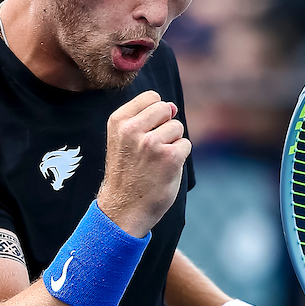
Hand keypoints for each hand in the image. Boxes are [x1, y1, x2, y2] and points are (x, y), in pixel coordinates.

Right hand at [97, 90, 190, 236]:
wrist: (123, 208)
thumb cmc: (127, 172)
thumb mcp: (124, 138)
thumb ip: (145, 118)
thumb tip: (172, 106)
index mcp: (118, 121)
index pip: (151, 97)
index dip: (156, 114)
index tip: (145, 132)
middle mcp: (133, 129)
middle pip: (166, 109)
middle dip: (165, 125)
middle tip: (152, 149)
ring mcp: (151, 143)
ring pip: (177, 128)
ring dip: (172, 143)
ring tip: (156, 161)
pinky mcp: (169, 157)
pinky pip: (185, 145)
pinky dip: (179, 157)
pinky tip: (164, 169)